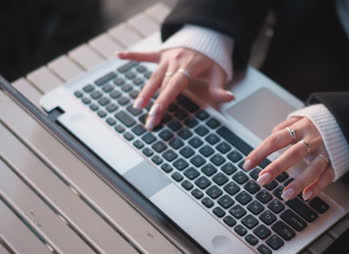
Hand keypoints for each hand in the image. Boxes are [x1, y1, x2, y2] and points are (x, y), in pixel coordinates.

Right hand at [117, 48, 233, 129]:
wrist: (206, 38)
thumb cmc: (211, 60)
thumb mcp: (219, 73)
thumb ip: (220, 87)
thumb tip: (230, 97)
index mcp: (188, 67)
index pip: (174, 87)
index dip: (164, 100)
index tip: (155, 114)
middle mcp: (175, 62)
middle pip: (161, 85)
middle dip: (153, 103)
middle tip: (147, 120)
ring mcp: (166, 57)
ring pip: (153, 76)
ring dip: (144, 91)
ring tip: (136, 106)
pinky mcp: (161, 54)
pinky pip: (145, 55)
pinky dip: (132, 55)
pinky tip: (118, 56)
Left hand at [243, 117, 333, 200]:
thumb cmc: (321, 122)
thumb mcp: (302, 118)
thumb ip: (285, 126)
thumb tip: (270, 134)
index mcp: (300, 127)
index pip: (275, 140)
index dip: (260, 152)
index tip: (247, 165)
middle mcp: (312, 139)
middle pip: (292, 154)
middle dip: (276, 167)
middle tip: (261, 180)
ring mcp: (326, 151)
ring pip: (312, 168)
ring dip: (298, 182)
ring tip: (285, 195)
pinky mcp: (337, 161)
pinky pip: (328, 175)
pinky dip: (318, 186)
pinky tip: (306, 196)